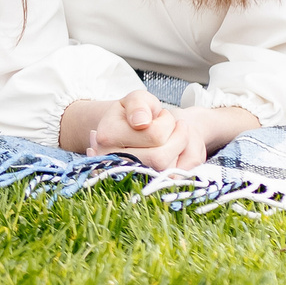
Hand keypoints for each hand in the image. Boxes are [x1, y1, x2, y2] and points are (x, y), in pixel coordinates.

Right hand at [86, 95, 251, 171]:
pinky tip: (172, 151)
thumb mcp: (137, 99)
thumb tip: (141, 122)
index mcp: (108, 135)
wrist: (127, 131)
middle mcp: (112, 160)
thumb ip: (139, 104)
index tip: (162, 115)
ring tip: (171, 137)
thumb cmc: (135, 113)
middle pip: (160, 158)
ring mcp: (124, 176)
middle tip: (174, 125)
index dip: (167, 122)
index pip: (154, 134)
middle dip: (177, 138)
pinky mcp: (139, 185)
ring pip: (165, 171)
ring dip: (177, 151)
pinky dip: (177, 164)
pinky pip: (169, 180)